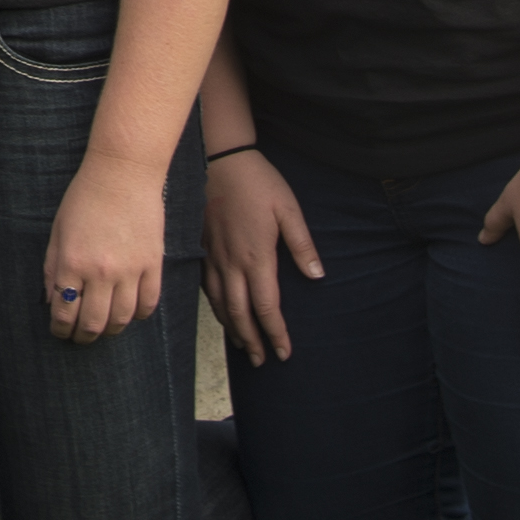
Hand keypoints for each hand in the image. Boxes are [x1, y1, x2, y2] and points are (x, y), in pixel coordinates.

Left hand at [41, 152, 167, 344]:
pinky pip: (148, 304)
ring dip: (110, 330)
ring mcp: (129, 270)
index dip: (60, 330)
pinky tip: (130, 313)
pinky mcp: (153, 265)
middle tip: (79, 338)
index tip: (60, 332)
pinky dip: (139, 315)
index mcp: (71, 263)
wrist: (122, 174)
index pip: (64, 313)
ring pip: (122, 320)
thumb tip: (52, 301)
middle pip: (93, 324)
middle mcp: (100, 272)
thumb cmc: (84, 198)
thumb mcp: (57, 232)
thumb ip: (52, 268)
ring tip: (104, 328)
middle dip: (83, 337)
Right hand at [202, 147, 319, 365]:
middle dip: (252, 340)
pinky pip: (207, 288)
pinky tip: (222, 313)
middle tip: (262, 360)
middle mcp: (231, 263)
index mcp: (256, 257)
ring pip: (220, 304)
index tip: (285, 353)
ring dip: (232, 328)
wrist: (220, 159)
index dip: (276, 333)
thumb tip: (317, 277)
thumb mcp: (288, 210)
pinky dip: (216, 307)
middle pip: (240, 313)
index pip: (266, 307)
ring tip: (243, 345)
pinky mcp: (202, 248)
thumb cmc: (259, 182)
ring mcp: (213, 257)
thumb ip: (302, 245)